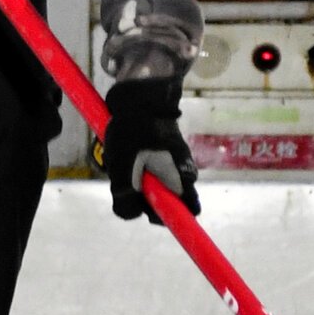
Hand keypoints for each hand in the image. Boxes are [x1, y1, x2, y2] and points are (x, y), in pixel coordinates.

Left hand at [97, 75, 199, 220]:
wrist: (140, 97)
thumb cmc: (133, 133)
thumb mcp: (123, 168)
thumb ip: (126, 197)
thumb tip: (134, 213)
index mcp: (180, 177)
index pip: (190, 209)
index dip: (174, 218)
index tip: (152, 213)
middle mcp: (185, 171)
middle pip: (171, 199)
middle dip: (149, 199)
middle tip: (129, 184)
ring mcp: (178, 160)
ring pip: (161, 185)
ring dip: (143, 183)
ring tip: (126, 164)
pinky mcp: (169, 151)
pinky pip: (158, 170)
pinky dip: (143, 169)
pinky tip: (129, 155)